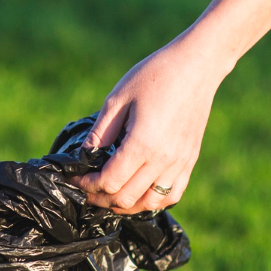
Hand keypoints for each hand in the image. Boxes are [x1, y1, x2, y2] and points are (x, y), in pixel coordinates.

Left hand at [72, 33, 226, 214]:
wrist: (196, 67)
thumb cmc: (154, 76)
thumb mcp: (118, 99)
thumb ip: (100, 133)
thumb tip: (83, 157)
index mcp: (143, 144)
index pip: (109, 182)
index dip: (86, 185)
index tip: (73, 177)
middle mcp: (164, 160)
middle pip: (126, 198)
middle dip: (100, 198)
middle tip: (86, 188)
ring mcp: (180, 163)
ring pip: (150, 203)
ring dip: (126, 204)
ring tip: (109, 193)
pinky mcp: (190, 161)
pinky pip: (171, 195)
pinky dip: (151, 201)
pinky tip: (138, 191)